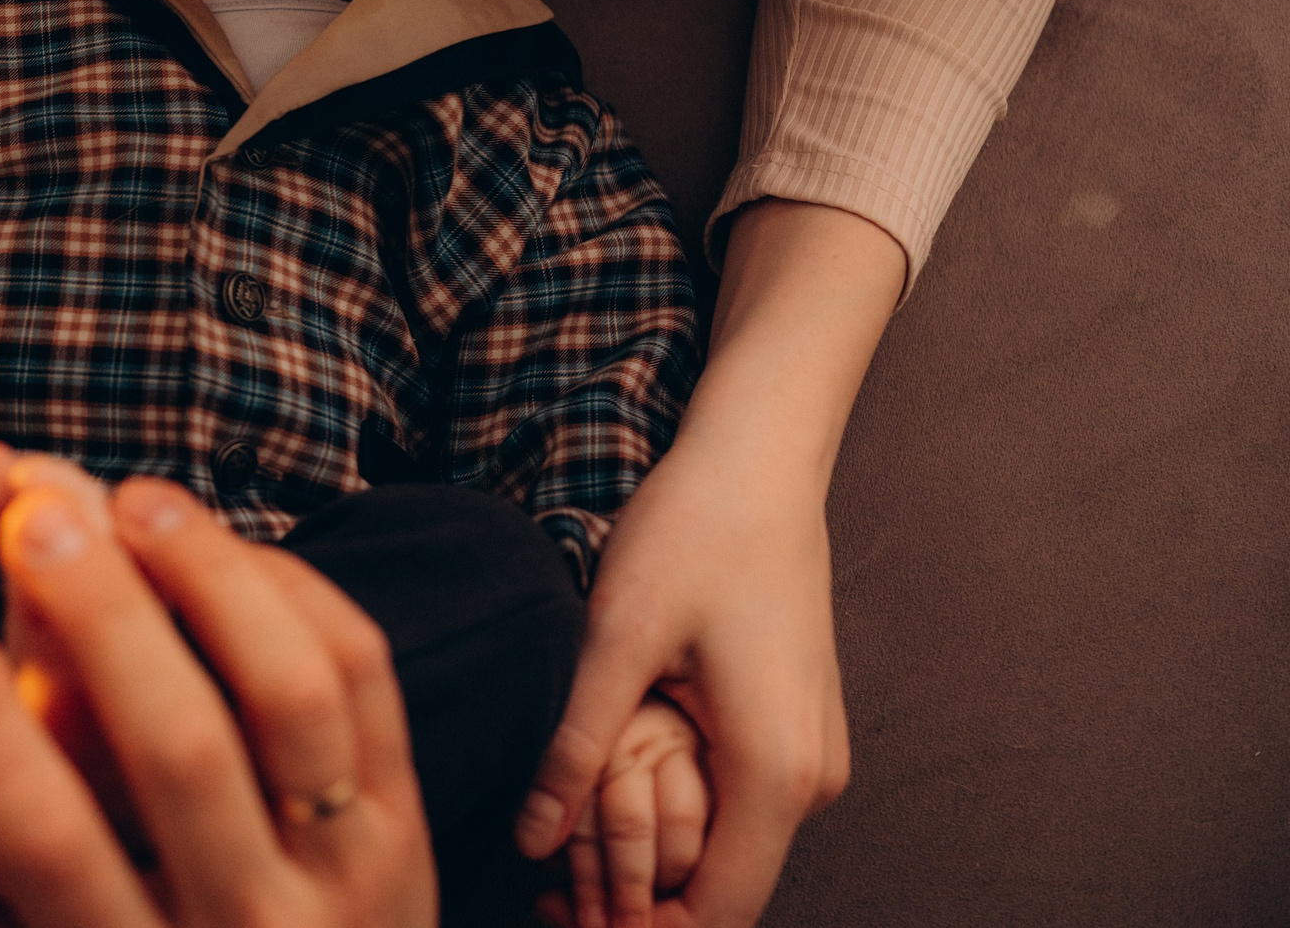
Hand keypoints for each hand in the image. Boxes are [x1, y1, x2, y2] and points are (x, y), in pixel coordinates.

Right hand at [0, 464, 435, 927]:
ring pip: (290, 694)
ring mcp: (349, 874)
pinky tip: (210, 543)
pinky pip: (360, 674)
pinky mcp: (408, 819)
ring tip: (131, 498)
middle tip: (30, 515)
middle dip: (102, 616)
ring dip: (209, 578)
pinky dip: (287, 589)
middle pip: (181, 748)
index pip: (45, 839)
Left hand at [513, 437, 844, 927]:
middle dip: (638, 905)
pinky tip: (612, 786)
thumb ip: (576, 748)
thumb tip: (530, 843)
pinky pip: (741, 803)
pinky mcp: (796, 727)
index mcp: (775, 773)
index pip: (718, 915)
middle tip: (544, 891)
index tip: (559, 919)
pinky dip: (682, 813)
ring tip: (563, 843)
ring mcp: (812, 755)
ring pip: (732, 848)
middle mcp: (811, 780)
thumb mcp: (615, 638)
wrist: (759, 461)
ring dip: (658, 858)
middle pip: (726, 891)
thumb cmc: (691, 532)